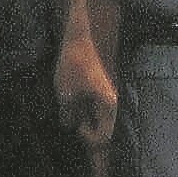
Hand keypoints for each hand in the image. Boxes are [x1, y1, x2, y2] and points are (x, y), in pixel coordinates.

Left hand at [54, 21, 119, 147]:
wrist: (80, 38)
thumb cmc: (75, 65)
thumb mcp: (66, 93)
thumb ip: (68, 114)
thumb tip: (69, 124)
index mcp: (108, 106)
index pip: (104, 137)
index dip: (89, 139)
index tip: (76, 126)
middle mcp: (111, 104)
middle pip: (104, 130)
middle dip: (89, 133)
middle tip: (73, 126)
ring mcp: (106, 97)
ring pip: (98, 119)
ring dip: (85, 121)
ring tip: (70, 114)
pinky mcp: (100, 90)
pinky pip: (94, 108)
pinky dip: (84, 110)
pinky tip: (72, 104)